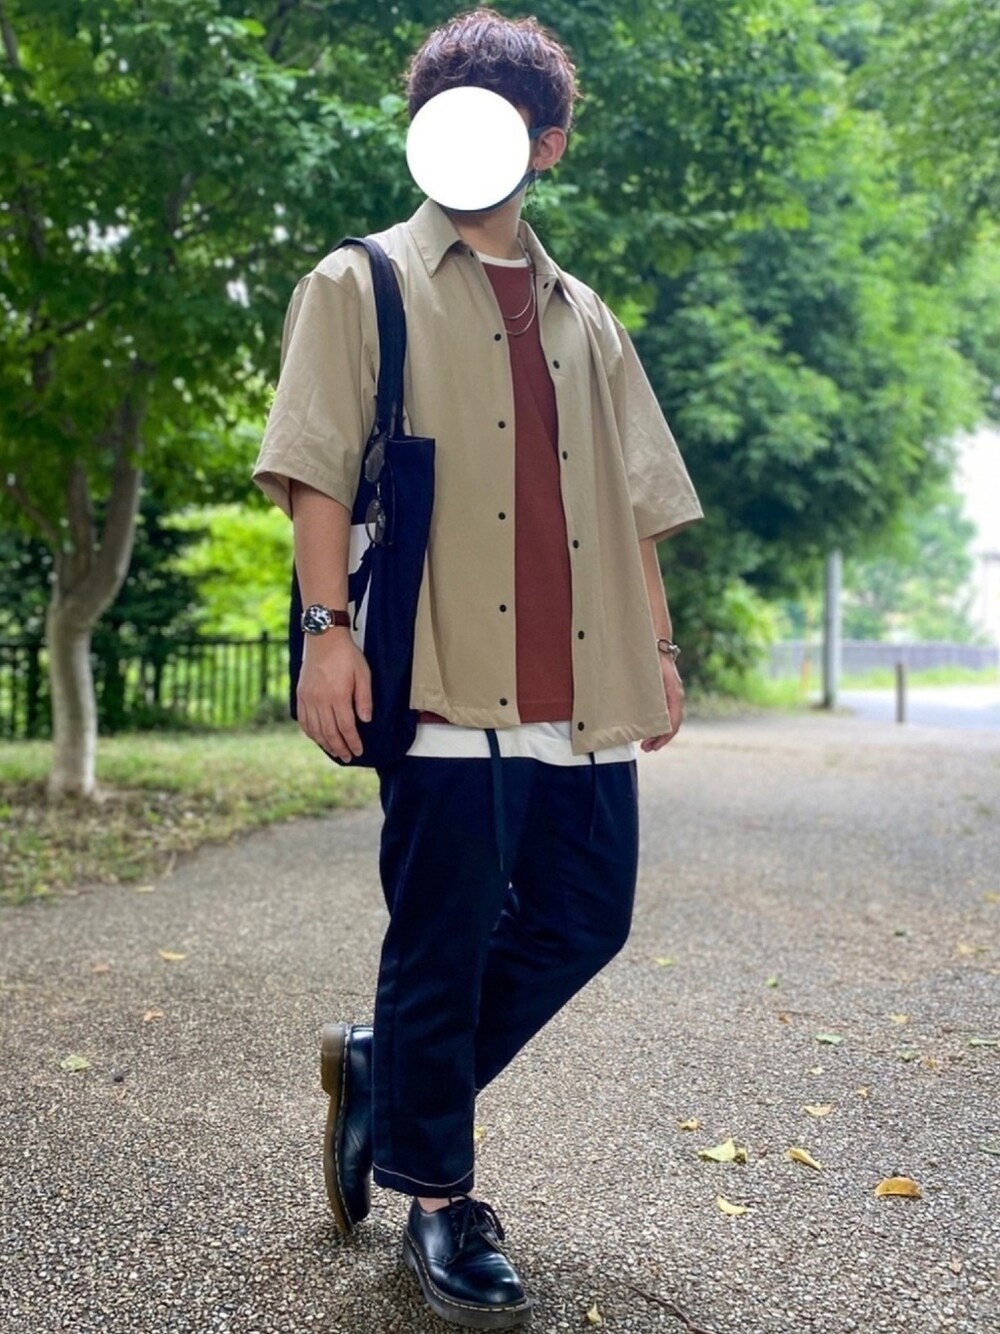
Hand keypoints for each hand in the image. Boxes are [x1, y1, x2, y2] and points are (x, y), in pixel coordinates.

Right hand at [296, 630, 371, 761]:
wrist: (323, 638)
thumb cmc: (346, 655)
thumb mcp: (363, 673)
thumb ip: (364, 698)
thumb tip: (366, 720)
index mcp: (338, 696)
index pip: (346, 727)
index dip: (352, 742)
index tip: (359, 751)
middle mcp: (320, 700)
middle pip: (330, 732)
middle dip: (340, 748)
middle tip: (348, 757)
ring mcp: (308, 698)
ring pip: (315, 729)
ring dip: (325, 743)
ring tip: (335, 752)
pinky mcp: (301, 695)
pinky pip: (303, 720)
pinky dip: (310, 732)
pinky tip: (317, 738)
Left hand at [640, 655, 683, 752]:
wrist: (658, 645)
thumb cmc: (653, 659)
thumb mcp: (651, 676)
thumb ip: (650, 693)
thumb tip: (643, 712)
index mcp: (675, 694)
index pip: (674, 720)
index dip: (665, 735)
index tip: (654, 744)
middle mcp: (676, 697)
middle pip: (673, 724)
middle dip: (661, 739)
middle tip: (647, 748)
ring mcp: (672, 696)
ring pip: (670, 720)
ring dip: (660, 734)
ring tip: (647, 744)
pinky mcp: (666, 695)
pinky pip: (666, 714)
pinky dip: (660, 725)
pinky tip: (650, 730)